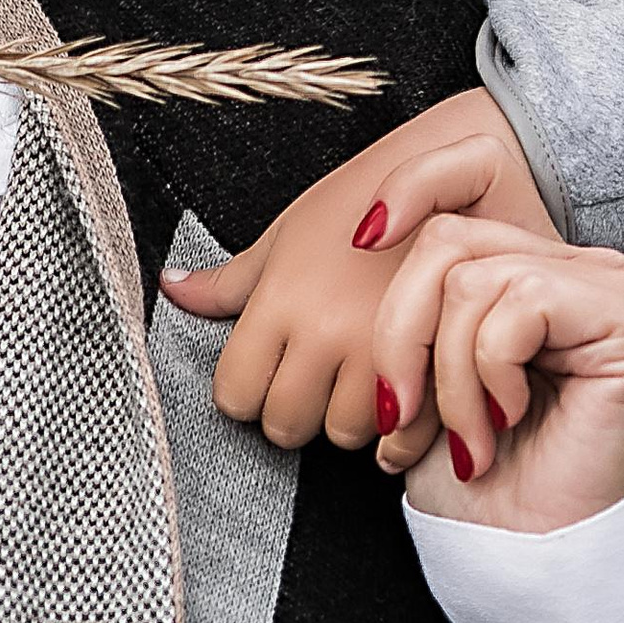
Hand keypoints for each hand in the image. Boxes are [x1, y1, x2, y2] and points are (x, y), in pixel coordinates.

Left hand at [158, 86, 553, 452]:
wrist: (450, 185)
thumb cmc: (356, 205)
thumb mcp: (286, 235)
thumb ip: (229, 279)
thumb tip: (173, 289)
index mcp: (282, 301)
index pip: (236, 392)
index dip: (241, 391)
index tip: (256, 376)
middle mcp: (328, 336)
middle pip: (285, 423)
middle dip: (287, 411)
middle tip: (301, 383)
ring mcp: (385, 358)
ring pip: (344, 436)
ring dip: (343, 419)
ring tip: (349, 382)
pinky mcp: (440, 371)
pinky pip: (405, 437)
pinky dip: (395, 429)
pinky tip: (391, 398)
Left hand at [382, 216, 623, 533]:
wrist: (531, 557)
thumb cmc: (480, 473)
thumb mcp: (425, 368)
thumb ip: (418, 297)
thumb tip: (366, 231)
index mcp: (539, 269)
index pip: (445, 222)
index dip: (395, 237)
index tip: (362, 252)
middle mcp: (584, 268)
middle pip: (450, 241)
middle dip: (403, 334)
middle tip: (400, 414)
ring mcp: (615, 291)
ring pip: (474, 281)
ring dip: (448, 374)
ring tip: (466, 439)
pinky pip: (519, 307)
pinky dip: (489, 374)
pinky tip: (509, 421)